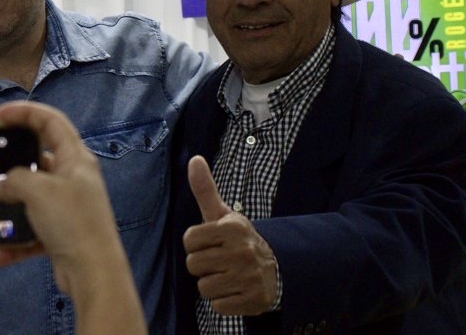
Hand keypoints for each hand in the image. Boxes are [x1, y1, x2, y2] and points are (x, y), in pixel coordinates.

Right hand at [0, 101, 145, 334]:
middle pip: (38, 159)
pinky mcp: (60, 234)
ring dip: (8, 205)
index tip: (0, 115)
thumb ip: (15, 180)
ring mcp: (67, 207)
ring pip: (31, 197)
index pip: (52, 122)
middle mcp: (73, 179)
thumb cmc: (73, 222)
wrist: (93, 273)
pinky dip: (13, 240)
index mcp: (76, 159)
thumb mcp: (39, 191)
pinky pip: (30, 231)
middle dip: (11, 162)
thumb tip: (2, 186)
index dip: (26, 113)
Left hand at [183, 156, 277, 315]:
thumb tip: (194, 159)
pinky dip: (223, 301)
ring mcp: (248, 277)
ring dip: (212, 284)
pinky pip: (217, 306)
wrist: (276, 268)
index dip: (196, 243)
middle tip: (219, 260)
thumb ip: (205, 189)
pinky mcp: (253, 301)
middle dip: (202, 265)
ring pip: (203, 287)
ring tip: (227, 275)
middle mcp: (241, 251)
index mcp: (232, 228)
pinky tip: (235, 290)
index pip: (189, 240)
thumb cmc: (238, 239)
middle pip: (193, 265)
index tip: (211, 242)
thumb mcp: (223, 214)